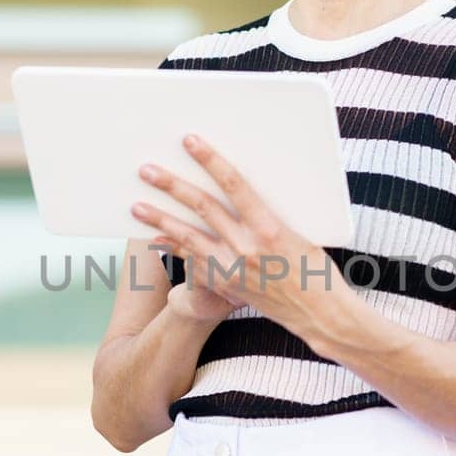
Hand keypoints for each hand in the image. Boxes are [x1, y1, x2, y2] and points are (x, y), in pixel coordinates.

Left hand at [130, 133, 350, 348]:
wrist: (318, 313)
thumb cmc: (317, 268)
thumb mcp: (302, 231)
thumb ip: (270, 212)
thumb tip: (244, 187)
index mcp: (270, 228)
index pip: (234, 184)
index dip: (210, 160)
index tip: (190, 142)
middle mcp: (247, 247)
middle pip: (202, 208)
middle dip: (171, 186)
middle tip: (147, 170)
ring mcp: (232, 268)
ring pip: (188, 236)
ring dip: (160, 219)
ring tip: (136, 206)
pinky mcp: (226, 284)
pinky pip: (192, 262)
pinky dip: (174, 247)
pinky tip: (157, 236)